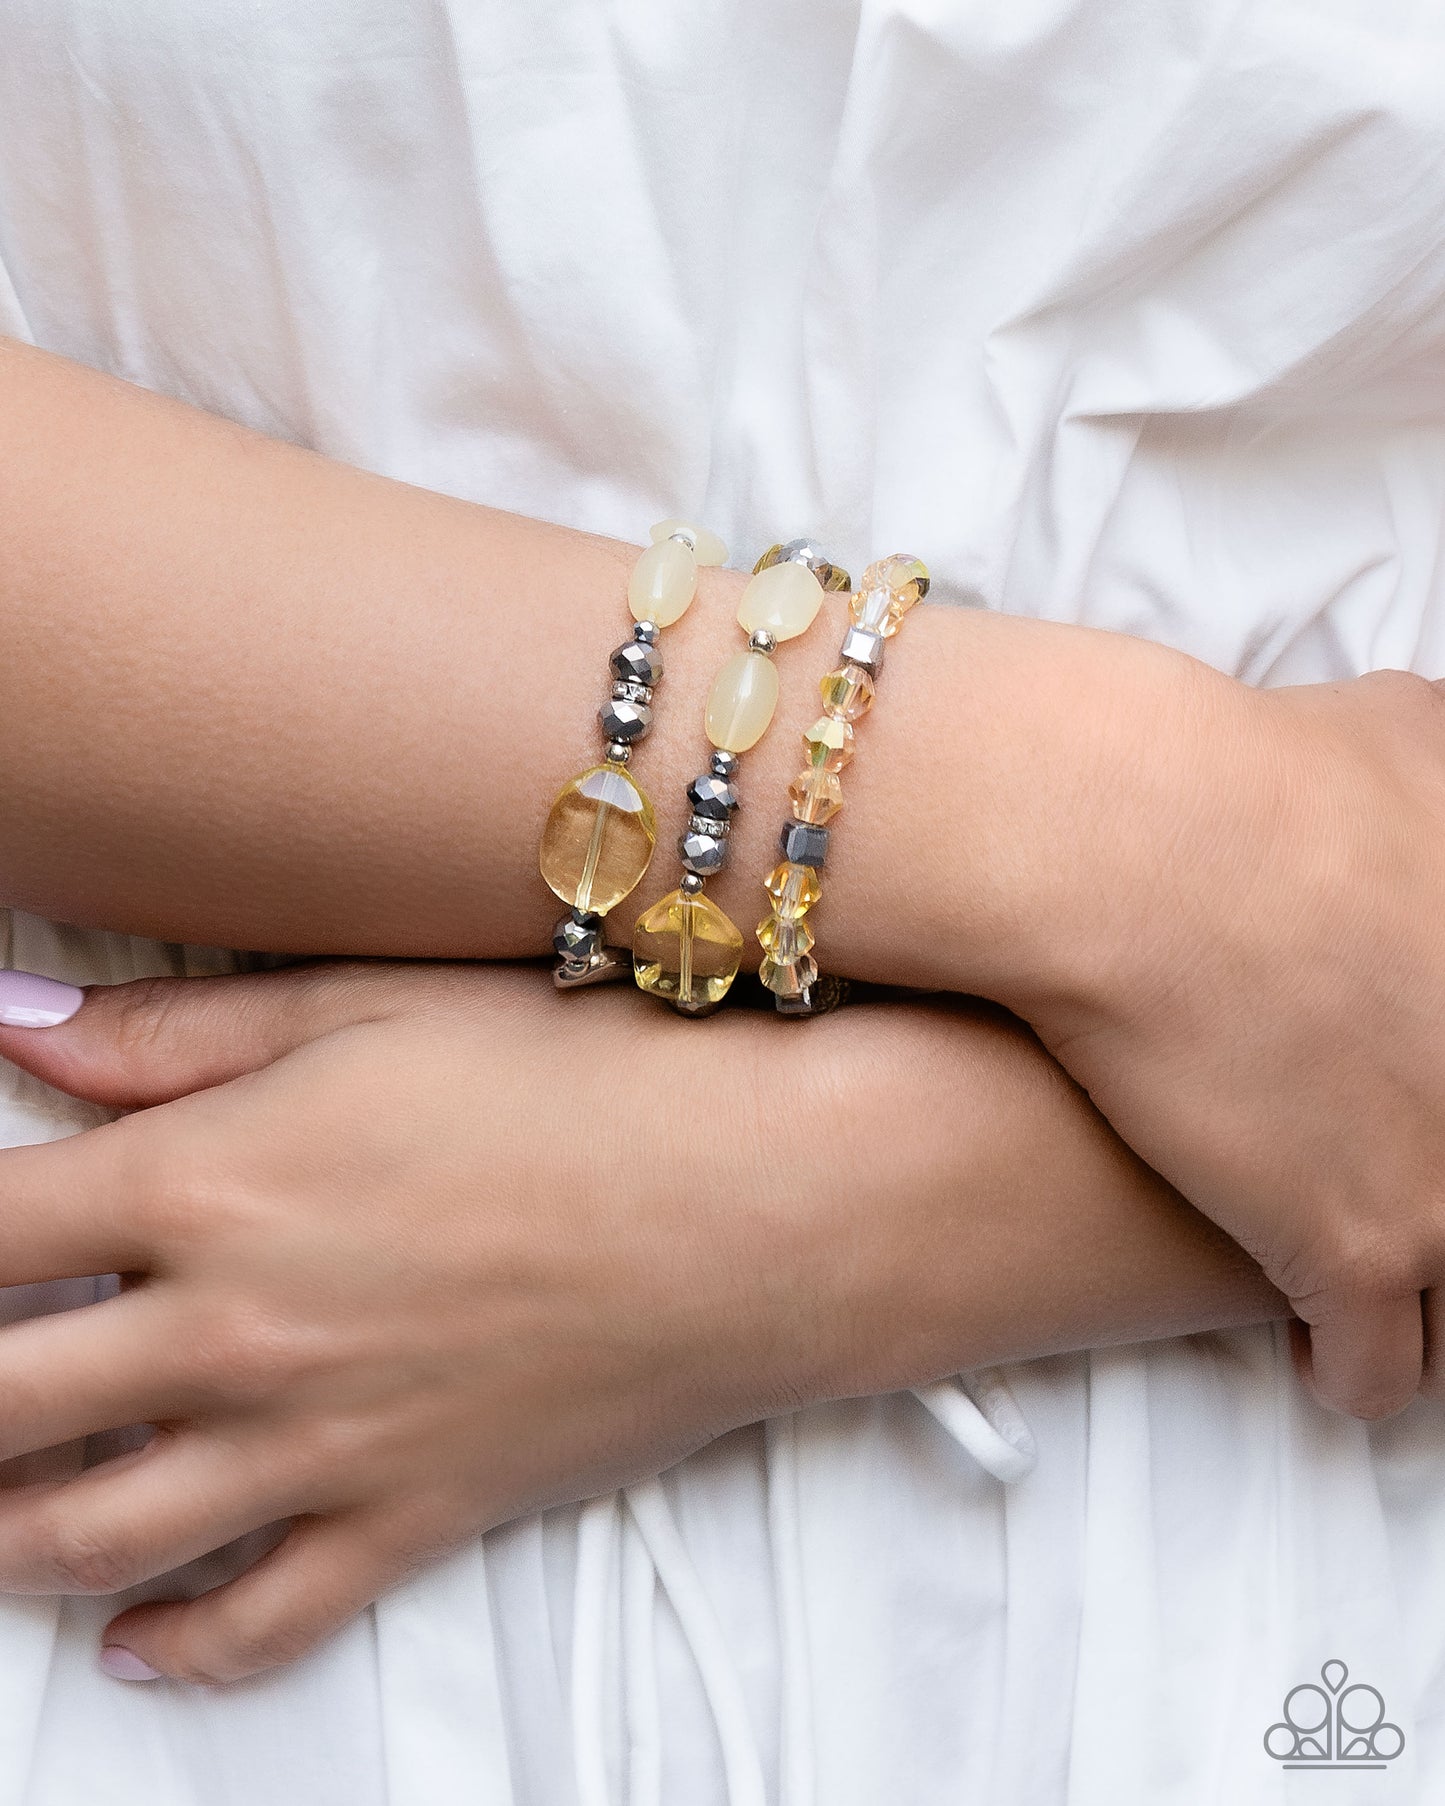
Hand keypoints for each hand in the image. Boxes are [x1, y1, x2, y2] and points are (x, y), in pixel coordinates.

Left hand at [0, 961, 869, 1684]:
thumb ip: (184, 1032)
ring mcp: (321, 1445)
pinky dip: (179, 1646)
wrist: (768, 1201)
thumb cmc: (587, 1076)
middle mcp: (238, 1332)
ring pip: (93, 1538)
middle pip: (1, 1406)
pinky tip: (138, 1640)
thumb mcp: (377, 1005)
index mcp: (212, 1183)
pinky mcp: (413, 1518)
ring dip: (8, 1536)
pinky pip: (260, 1624)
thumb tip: (22, 1028)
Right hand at [1010, 663, 1444, 1420]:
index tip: (1426, 1099)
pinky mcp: (1354, 1251)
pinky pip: (1380, 1370)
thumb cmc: (1257, 775)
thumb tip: (1432, 763)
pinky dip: (1349, 1363)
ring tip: (1390, 1280)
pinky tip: (1323, 1344)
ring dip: (1433, 1303)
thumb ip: (1443, 773)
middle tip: (1407, 1182)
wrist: (1137, 845)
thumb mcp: (1415, 732)